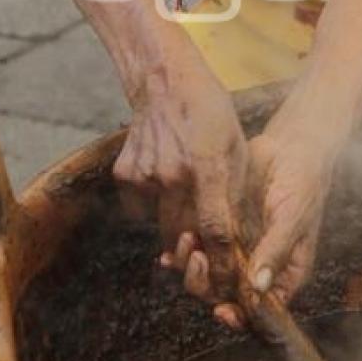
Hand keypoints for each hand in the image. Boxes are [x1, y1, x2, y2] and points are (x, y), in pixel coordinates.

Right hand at [113, 46, 247, 305]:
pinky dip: (152, 203)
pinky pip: (140, 207)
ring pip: (160, 225)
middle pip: (184, 235)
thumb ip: (233, 191)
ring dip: (175, 226)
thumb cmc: (210, 109)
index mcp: (208, 167)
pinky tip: (163, 176)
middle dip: (196, 249)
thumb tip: (233, 235)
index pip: (216, 230)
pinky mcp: (125, 173)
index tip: (227, 280)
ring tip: (184, 199)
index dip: (221, 263)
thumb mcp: (236, 146)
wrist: (164, 79)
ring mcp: (145, 174)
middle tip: (204, 247)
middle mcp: (174, 174)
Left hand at [165, 123, 336, 327]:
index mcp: (282, 273)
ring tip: (188, 243)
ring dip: (192, 270)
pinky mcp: (220, 230)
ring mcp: (236, 249)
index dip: (242, 316)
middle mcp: (257, 267)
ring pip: (208, 276)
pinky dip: (182, 255)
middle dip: (208, 287)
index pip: (262, 310)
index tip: (223, 311)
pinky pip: (198, 250)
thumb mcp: (293, 218)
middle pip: (227, 296)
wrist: (290, 146)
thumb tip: (259, 289)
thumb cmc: (303, 184)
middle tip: (201, 261)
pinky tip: (169, 251)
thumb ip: (276, 251)